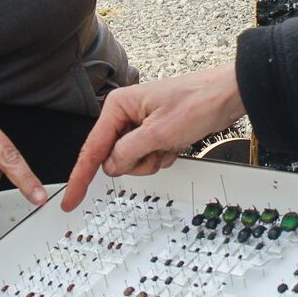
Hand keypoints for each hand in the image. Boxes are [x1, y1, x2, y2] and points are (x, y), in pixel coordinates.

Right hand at [61, 64, 246, 211]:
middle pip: (114, 158)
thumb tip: (110, 167)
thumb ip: (128, 153)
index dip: (80, 177)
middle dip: (137, 162)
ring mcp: (140, 125)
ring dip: (153, 160)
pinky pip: (149, 158)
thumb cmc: (197, 102)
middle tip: (158, 148)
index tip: (70, 199)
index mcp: (118, 107)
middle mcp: (125, 114)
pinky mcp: (155, 133)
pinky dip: (163, 156)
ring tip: (170, 142)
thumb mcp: (159, 133)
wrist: (227, 96)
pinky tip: (176, 143)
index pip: (92, 148)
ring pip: (132, 162)